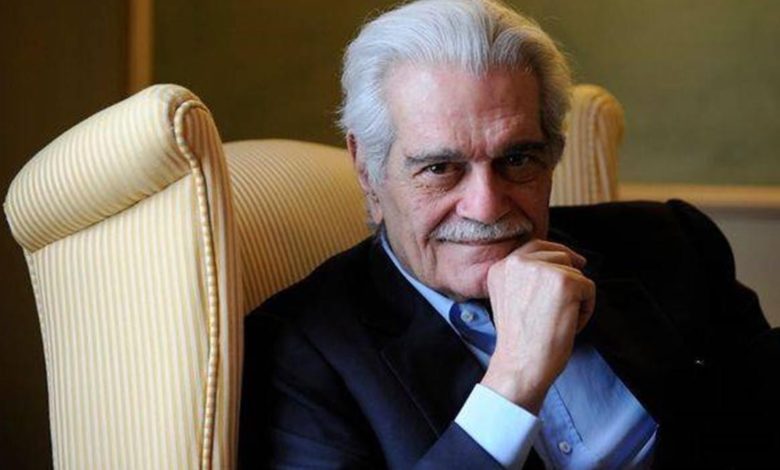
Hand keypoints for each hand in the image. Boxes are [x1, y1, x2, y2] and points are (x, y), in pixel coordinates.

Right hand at [480, 239, 595, 413]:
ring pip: (576, 273)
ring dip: (577, 297)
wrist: (521, 365)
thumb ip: (527, 277)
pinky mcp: (564, 282)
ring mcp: (541, 270)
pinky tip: (569, 325)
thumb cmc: (521, 341)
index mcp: (501, 267)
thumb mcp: (511, 298)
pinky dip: (586, 309)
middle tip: (562, 309)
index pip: (535, 246)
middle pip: (559, 256)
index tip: (573, 264)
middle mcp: (517, 262)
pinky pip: (589, 288)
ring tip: (560, 321)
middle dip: (569, 279)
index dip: (557, 254)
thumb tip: (568, 260)